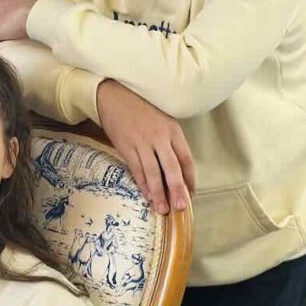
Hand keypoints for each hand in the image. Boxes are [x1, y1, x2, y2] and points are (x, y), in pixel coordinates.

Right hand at [97, 80, 194, 214]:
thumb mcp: (162, 120)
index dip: (190, 178)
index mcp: (173, 130)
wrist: (114, 96)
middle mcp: (160, 137)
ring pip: (153, 172)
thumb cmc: (140, 108)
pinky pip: (136, 169)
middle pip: (172, 168)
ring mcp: (142, 142)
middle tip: (181, 208)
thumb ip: (170, 141)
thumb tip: (175, 167)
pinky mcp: (126, 146)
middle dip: (177, 190)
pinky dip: (143, 184)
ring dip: (159, 193)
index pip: (186, 158)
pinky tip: (147, 196)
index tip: (191, 194)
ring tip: (163, 209)